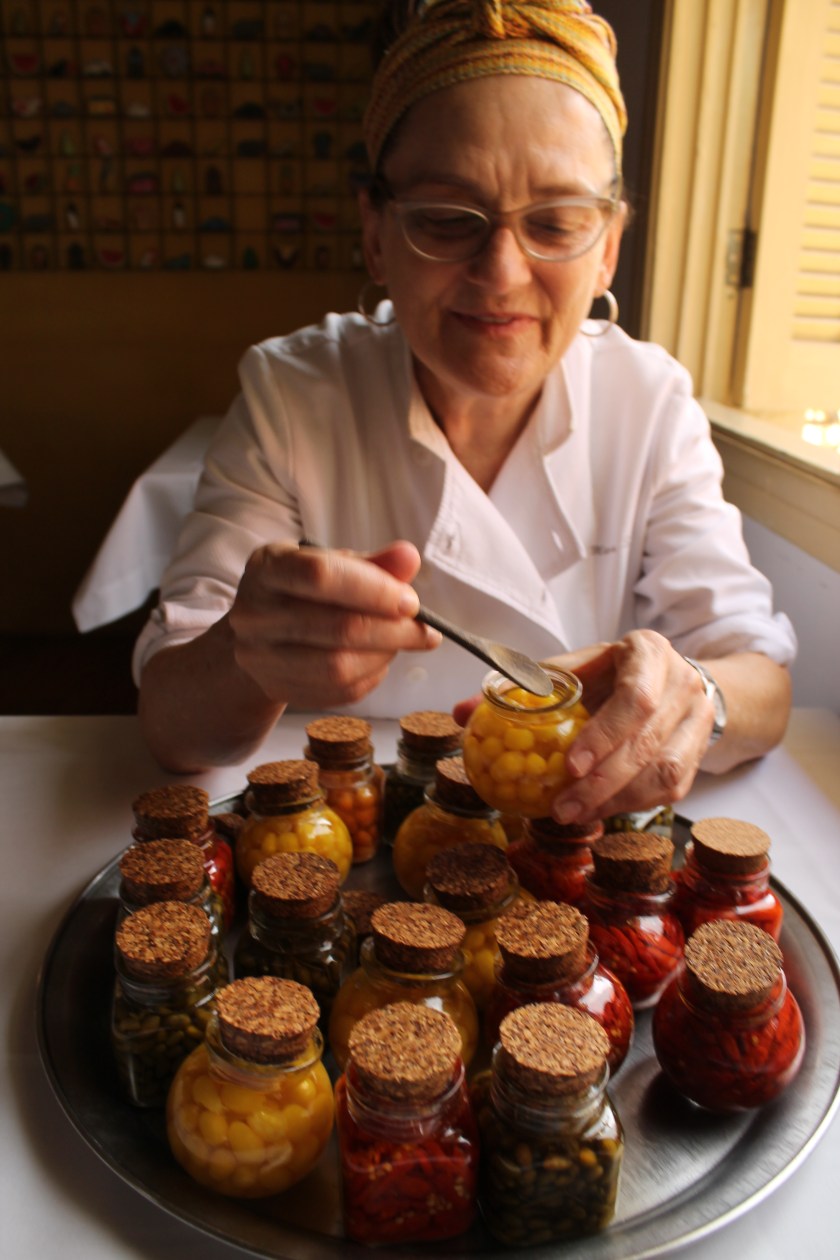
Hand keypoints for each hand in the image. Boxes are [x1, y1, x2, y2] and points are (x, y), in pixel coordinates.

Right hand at [226, 540, 440, 709]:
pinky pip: (339, 692)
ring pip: (339, 667)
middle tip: (424, 630)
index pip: (321, 576)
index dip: (374, 590)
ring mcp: (261, 657)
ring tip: (400, 643)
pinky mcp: (278, 688)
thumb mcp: (333, 564)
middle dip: (393, 630)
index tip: (411, 601)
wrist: (263, 631)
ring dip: (384, 656)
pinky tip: (379, 660)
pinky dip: (371, 677)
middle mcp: (254, 614)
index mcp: (268, 568)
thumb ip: (372, 563)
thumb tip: (408, 557)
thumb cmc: (305, 590)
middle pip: (337, 627)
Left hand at [547, 631, 713, 822]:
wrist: (665, 681)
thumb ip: (534, 683)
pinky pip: (671, 789)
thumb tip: (474, 707)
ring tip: (576, 813)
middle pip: (647, 742)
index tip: (571, 766)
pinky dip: (633, 805)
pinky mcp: (699, 753)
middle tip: (563, 806)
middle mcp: (683, 684)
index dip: (604, 735)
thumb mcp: (578, 666)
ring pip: (665, 772)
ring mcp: (697, 720)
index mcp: (650, 652)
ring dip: (617, 800)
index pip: (635, 698)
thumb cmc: (612, 673)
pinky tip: (600, 810)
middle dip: (602, 782)